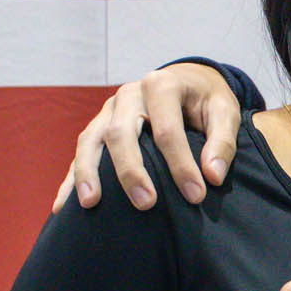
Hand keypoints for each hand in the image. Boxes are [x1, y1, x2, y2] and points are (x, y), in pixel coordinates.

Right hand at [52, 64, 240, 212]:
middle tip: (146, 204)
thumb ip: (223, 142)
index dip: (181, 164)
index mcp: (161, 85)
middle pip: (120, 132)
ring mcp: (108, 110)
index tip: (196, 196)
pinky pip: (81, 153)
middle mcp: (129, 95)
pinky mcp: (98, 127)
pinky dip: (72, 179)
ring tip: (90, 204)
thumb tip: (213, 176)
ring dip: (88, 173)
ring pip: (91, 140)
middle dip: (131, 171)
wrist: (188, 82)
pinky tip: (64, 208)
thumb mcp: (226, 112)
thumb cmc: (207, 101)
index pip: (167, 129)